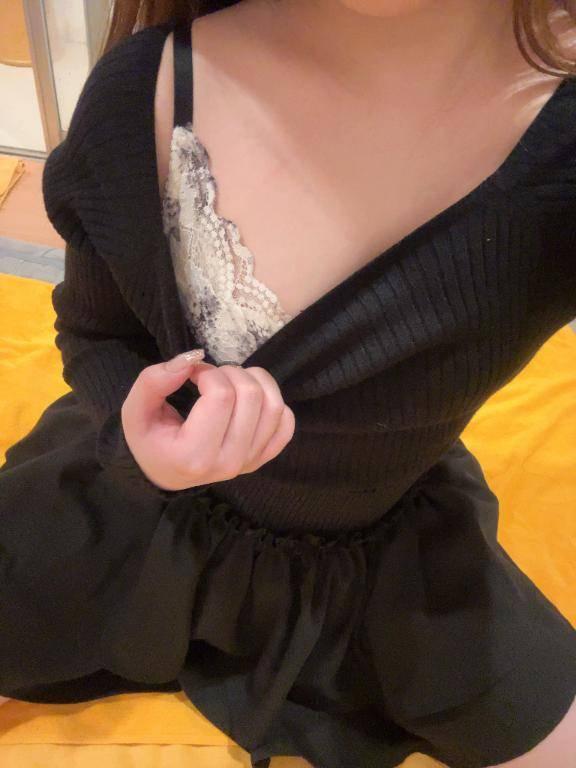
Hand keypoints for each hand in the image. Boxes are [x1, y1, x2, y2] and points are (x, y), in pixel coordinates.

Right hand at [120, 350, 295, 490]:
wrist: (162, 470)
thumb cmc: (148, 438)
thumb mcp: (135, 410)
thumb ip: (154, 380)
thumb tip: (192, 358)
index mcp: (193, 455)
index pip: (221, 396)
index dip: (207, 372)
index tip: (193, 374)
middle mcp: (227, 463)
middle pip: (251, 396)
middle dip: (231, 372)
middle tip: (212, 377)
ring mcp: (249, 462)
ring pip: (274, 405)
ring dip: (255, 380)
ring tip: (232, 382)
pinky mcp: (262, 458)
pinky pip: (286, 423)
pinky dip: (274, 403)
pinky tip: (250, 402)